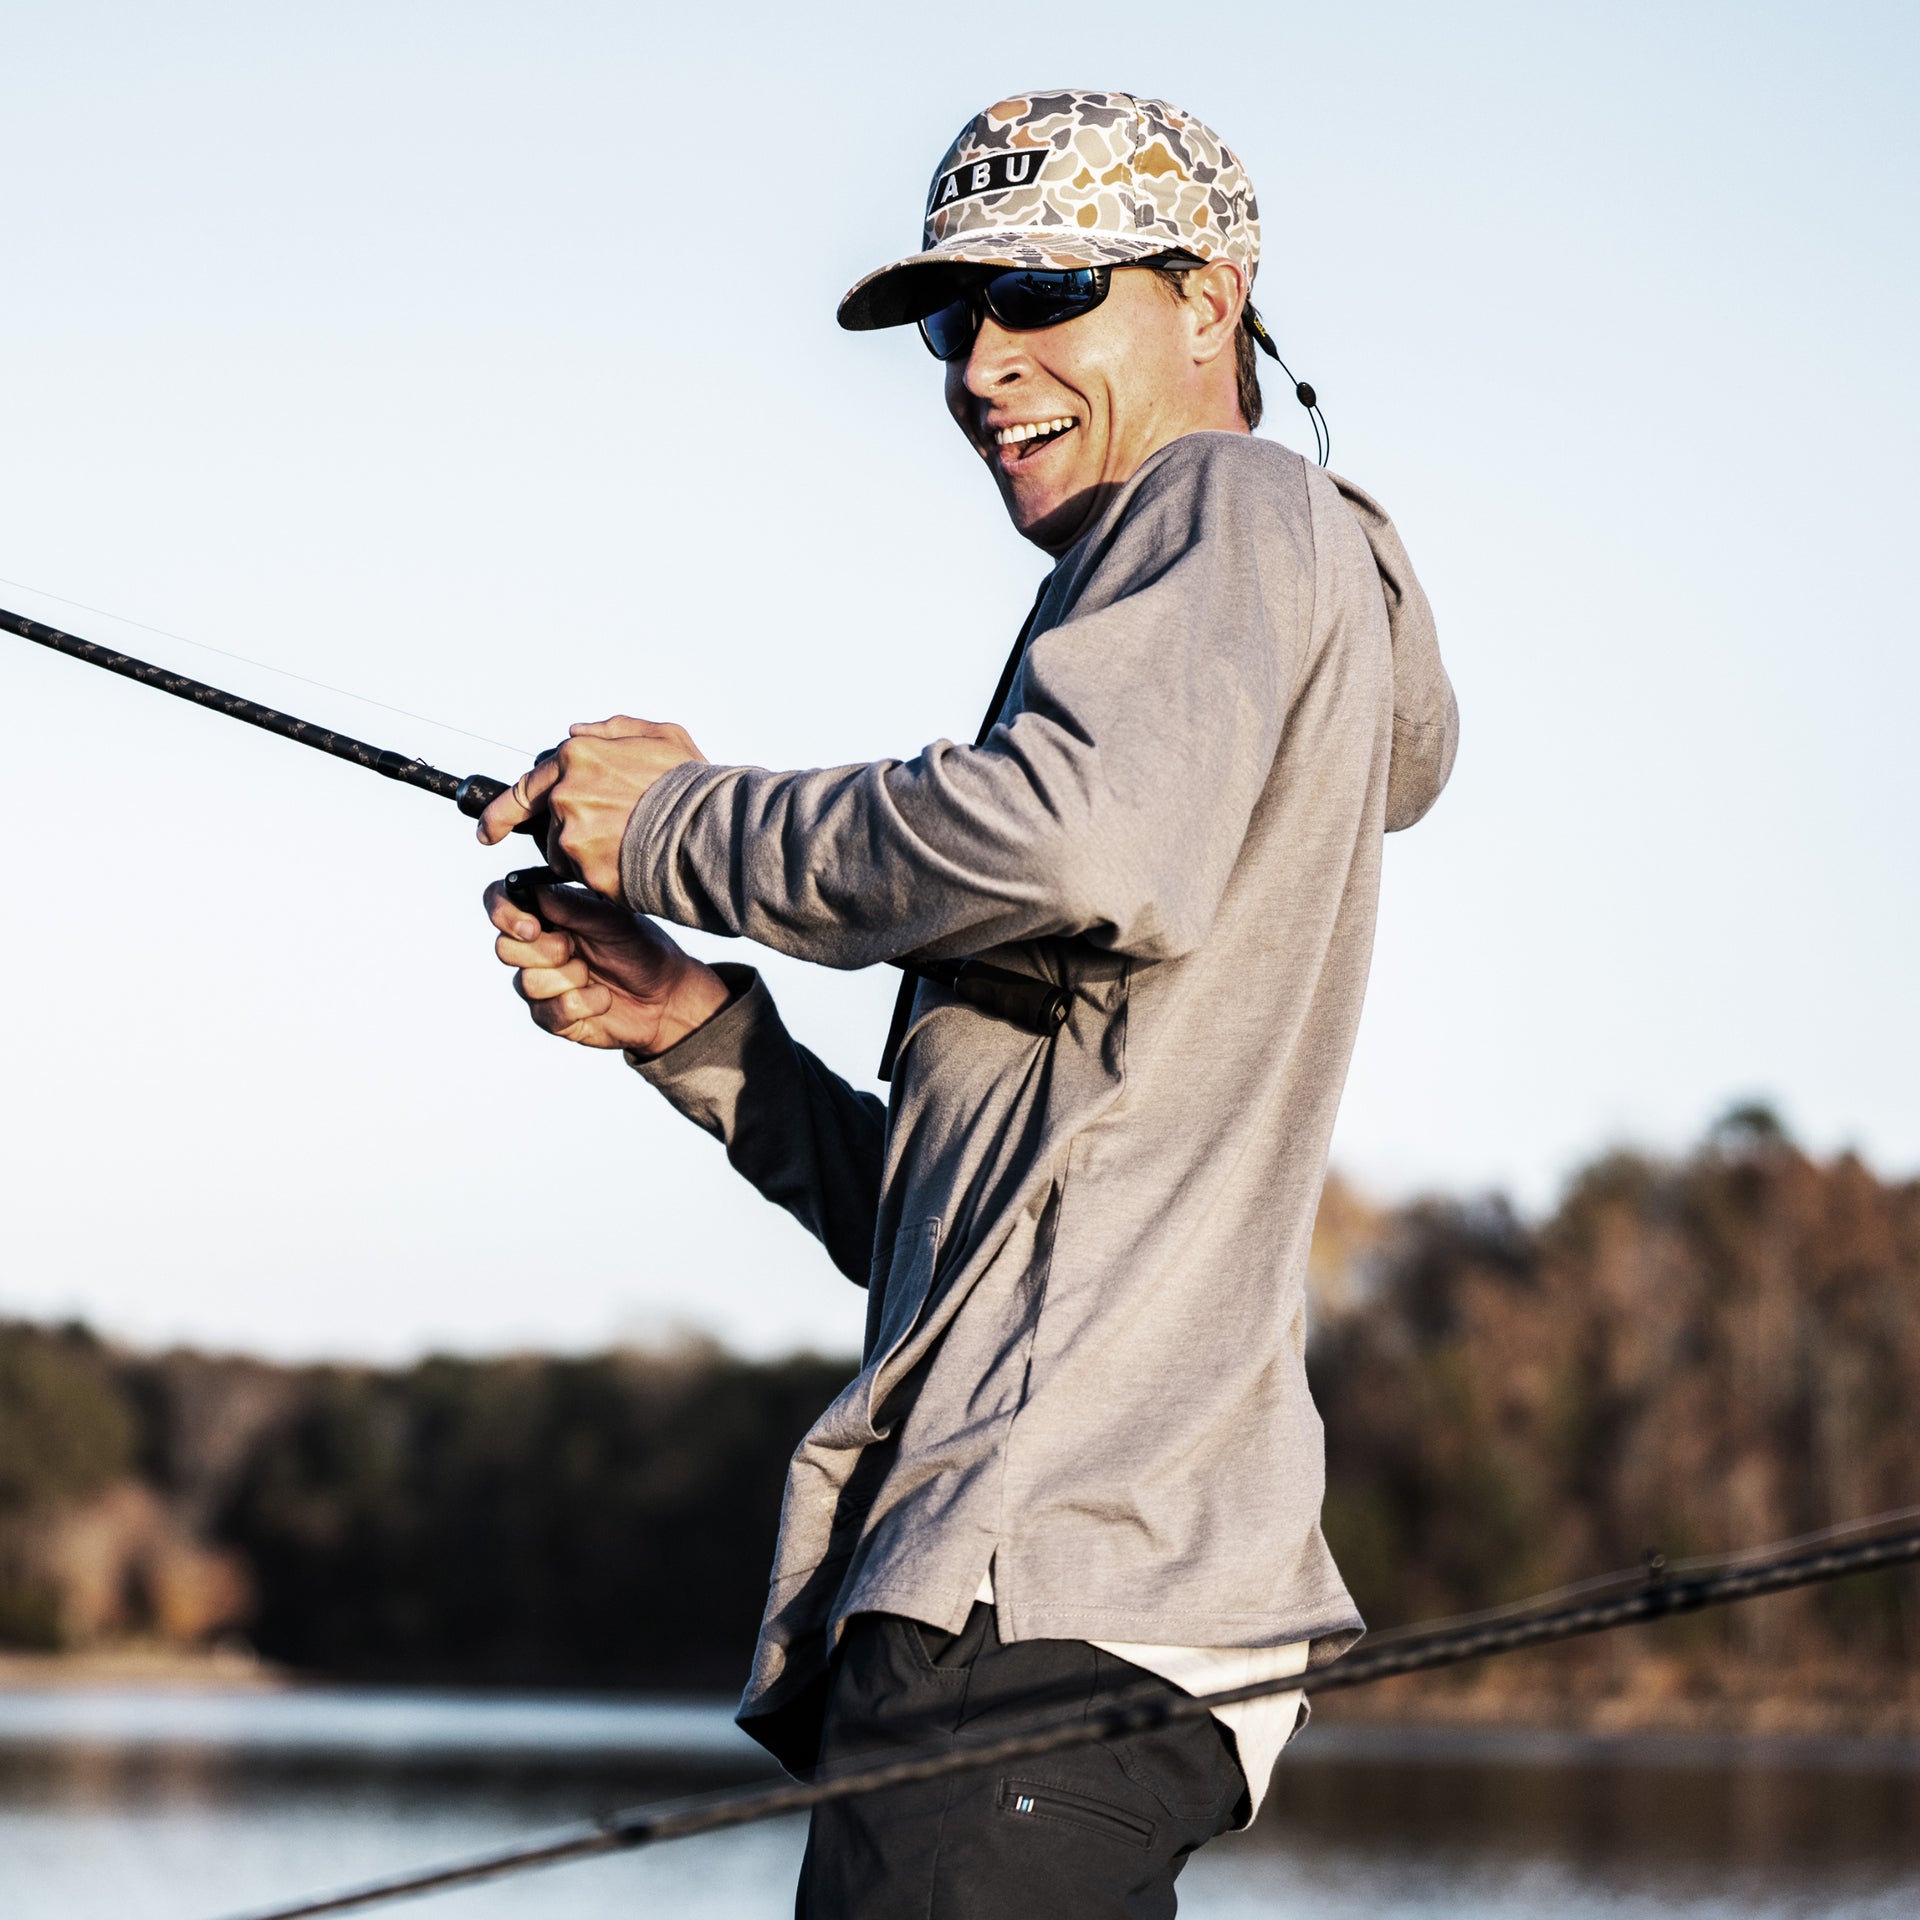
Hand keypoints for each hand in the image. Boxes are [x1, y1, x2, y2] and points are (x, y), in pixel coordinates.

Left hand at [477, 716, 707, 896]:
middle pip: (551, 827)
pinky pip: (586, 881)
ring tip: (633, 847)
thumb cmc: (693, 784)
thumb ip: (612, 730)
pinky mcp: (587, 871)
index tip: (486, 833)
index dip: (500, 813)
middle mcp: (566, 794)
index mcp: (577, 758)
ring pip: (566, 856)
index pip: (524, 788)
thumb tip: (575, 734)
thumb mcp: (660, 736)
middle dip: (573, 833)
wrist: (714, 828)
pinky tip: (637, 865)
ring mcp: (573, 835)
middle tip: (604, 839)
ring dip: (589, 856)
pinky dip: (606, 878)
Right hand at [485, 877, 730, 1055]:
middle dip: (544, 950)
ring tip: (595, 973)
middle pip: (505, 948)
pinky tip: (602, 998)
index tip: (532, 927)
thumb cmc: (640, 949)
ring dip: (570, 978)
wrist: (666, 995)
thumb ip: (571, 906)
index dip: (503, 914)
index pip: (501, 904)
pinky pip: (549, 1012)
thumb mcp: (612, 920)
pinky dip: (584, 1003)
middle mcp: (537, 948)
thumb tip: (533, 889)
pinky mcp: (552, 1017)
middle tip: (574, 949)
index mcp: (548, 915)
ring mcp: (542, 984)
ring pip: (527, 982)